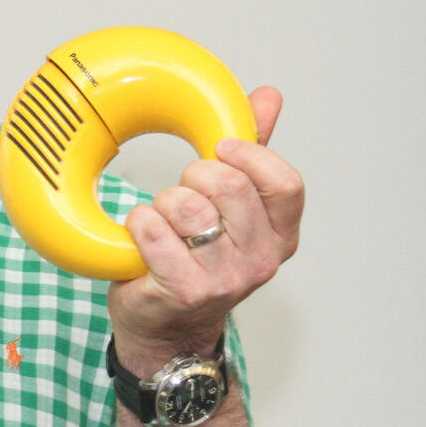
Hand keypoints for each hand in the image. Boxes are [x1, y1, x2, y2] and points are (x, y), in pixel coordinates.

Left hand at [107, 86, 302, 352]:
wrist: (166, 330)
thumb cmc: (196, 261)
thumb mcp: (231, 208)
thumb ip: (250, 152)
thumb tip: (268, 96)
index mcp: (280, 235)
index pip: (285, 184)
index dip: (250, 155)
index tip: (221, 147)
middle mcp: (260, 260)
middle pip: (231, 187)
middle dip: (195, 176)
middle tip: (183, 191)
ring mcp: (225, 279)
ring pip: (188, 207)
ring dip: (164, 203)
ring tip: (163, 220)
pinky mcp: (184, 290)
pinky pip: (154, 231)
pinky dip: (139, 224)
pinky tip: (142, 235)